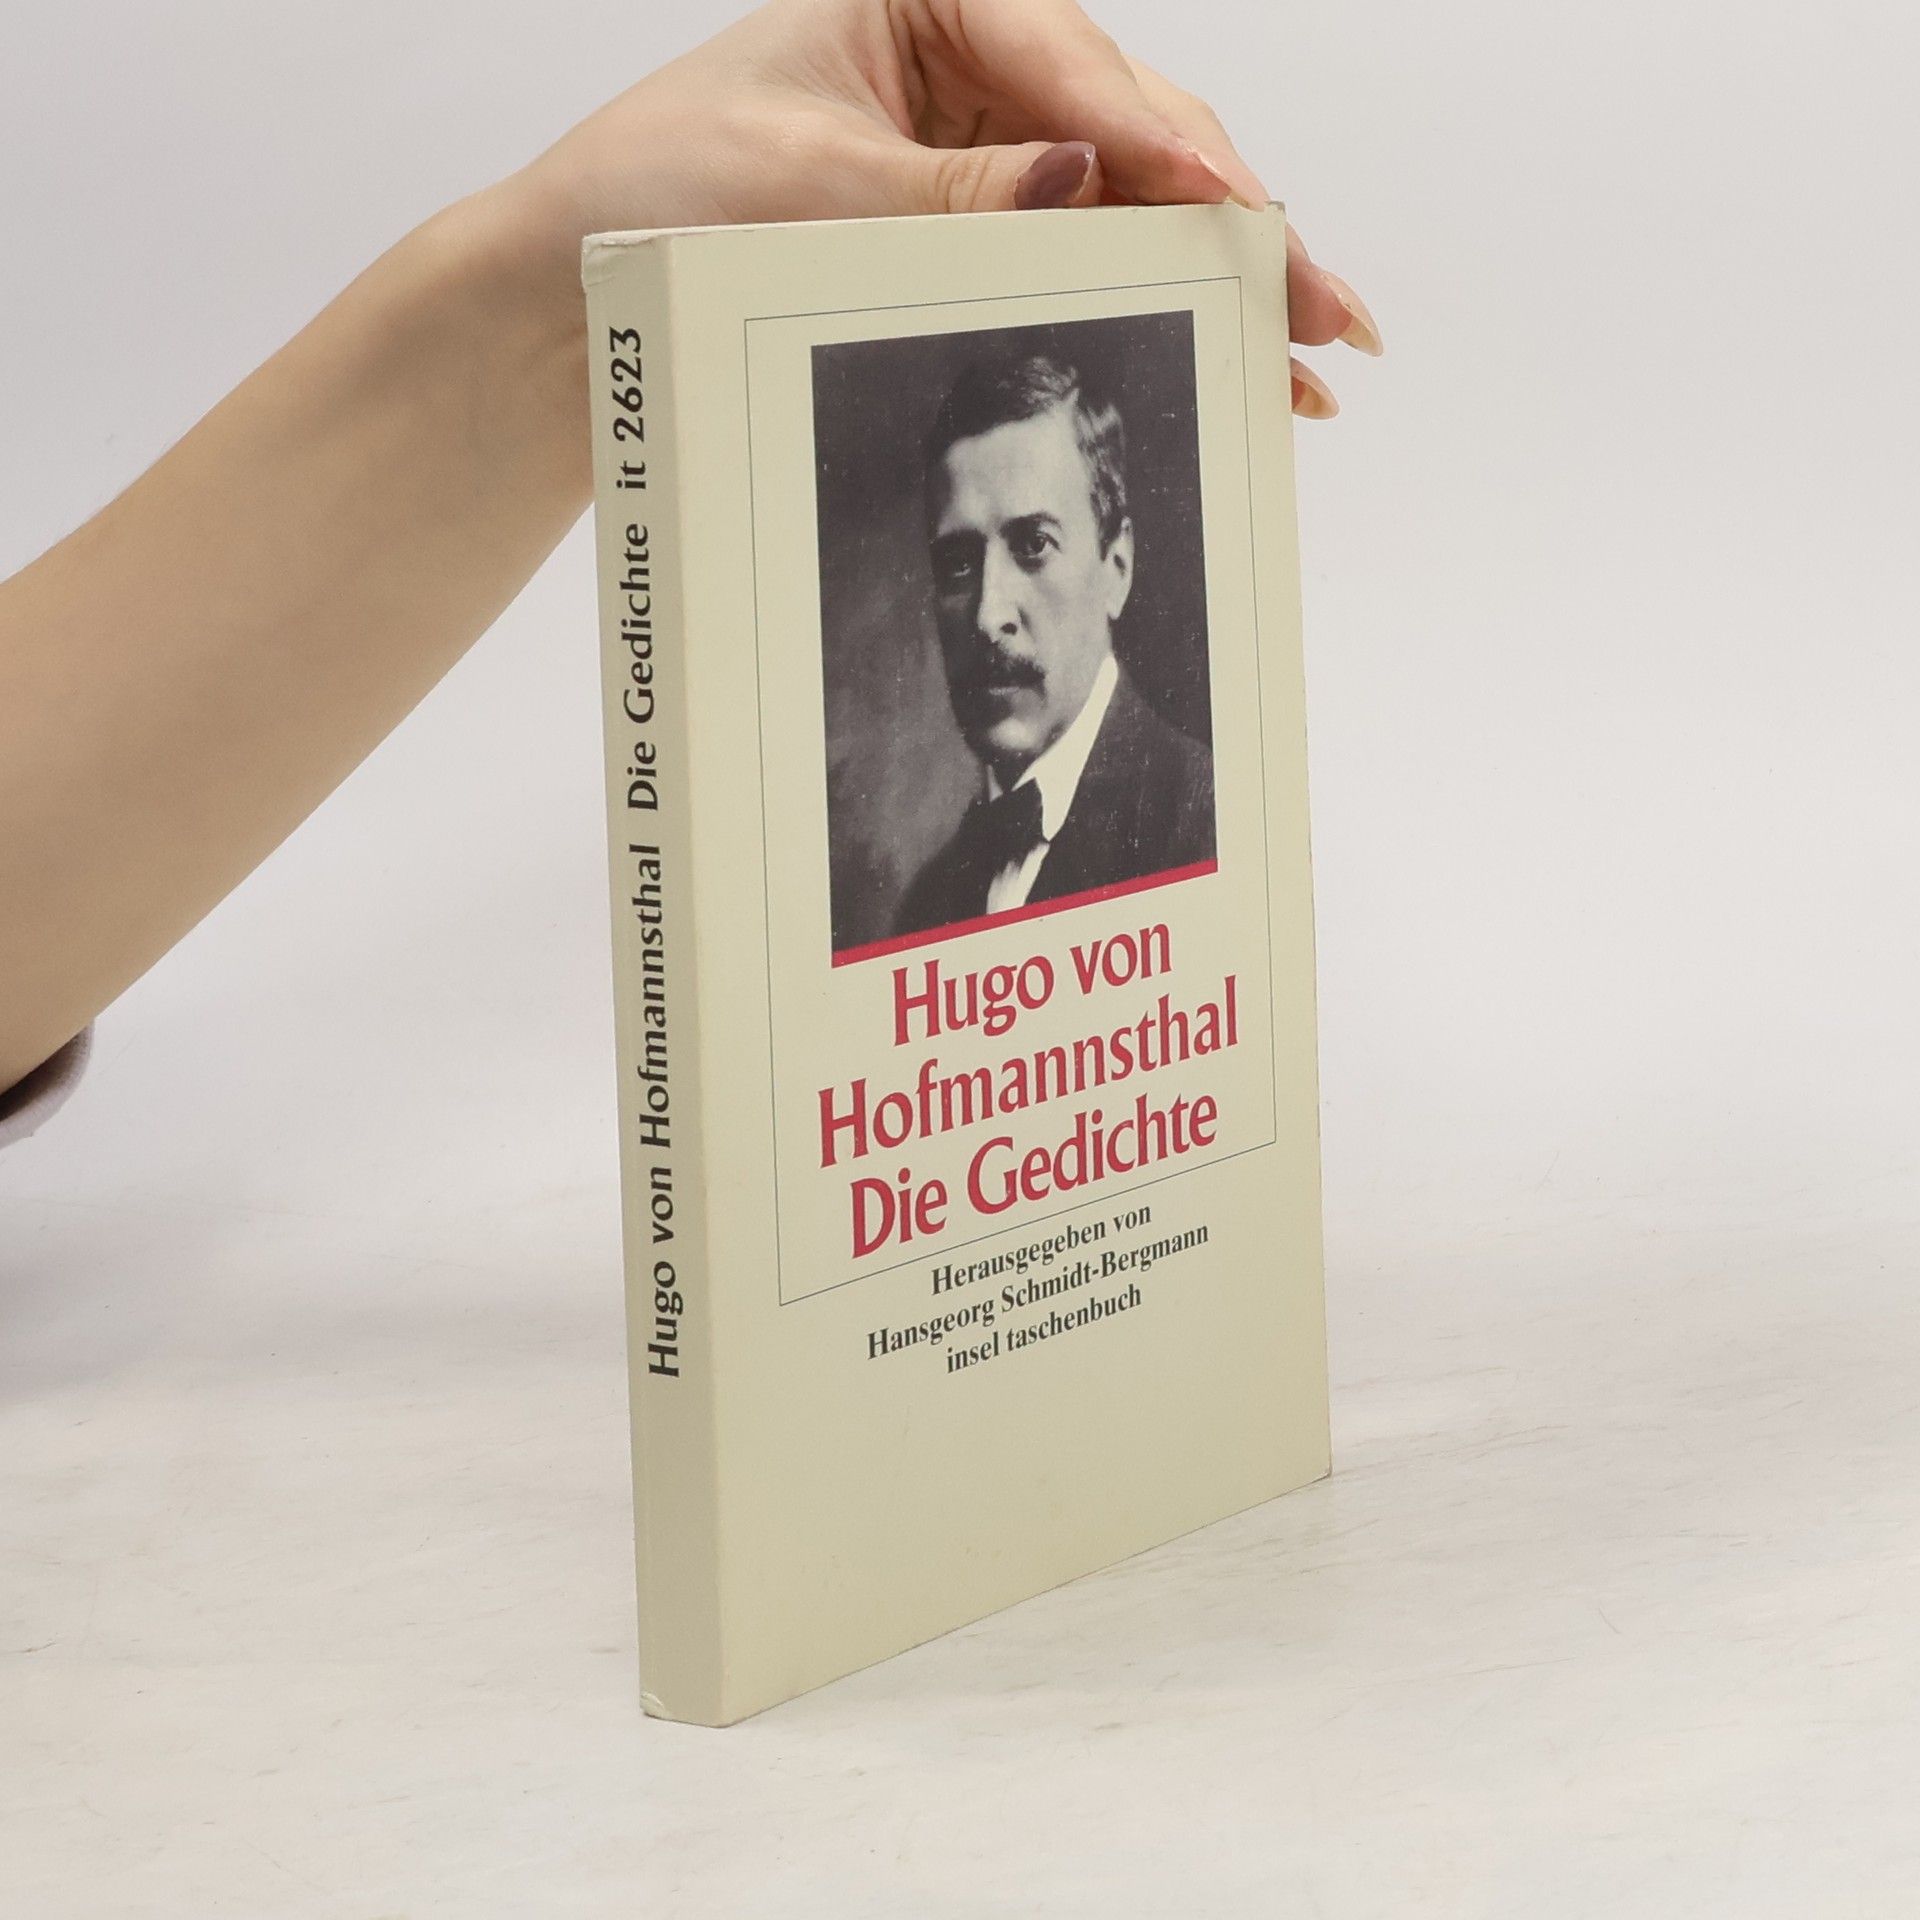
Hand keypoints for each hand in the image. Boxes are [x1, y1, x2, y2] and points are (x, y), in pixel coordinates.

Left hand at [497, 0, 1379, 416]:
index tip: (1243, 215)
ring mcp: (980, 141)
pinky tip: (1224, 340)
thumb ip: (958, 196)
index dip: (1166, 149)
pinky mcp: (976, 218)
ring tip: (1310, 349)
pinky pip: (1084, 252)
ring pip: (1129, 199)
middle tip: (1324, 307)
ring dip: (1216, 275)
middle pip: (1132, 129)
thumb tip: (1085, 182)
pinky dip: (1150, 301)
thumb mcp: (810, 189)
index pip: (1072, 66)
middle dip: (1230, 223)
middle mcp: (970, 58)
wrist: (578, 291)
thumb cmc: (658, 200)